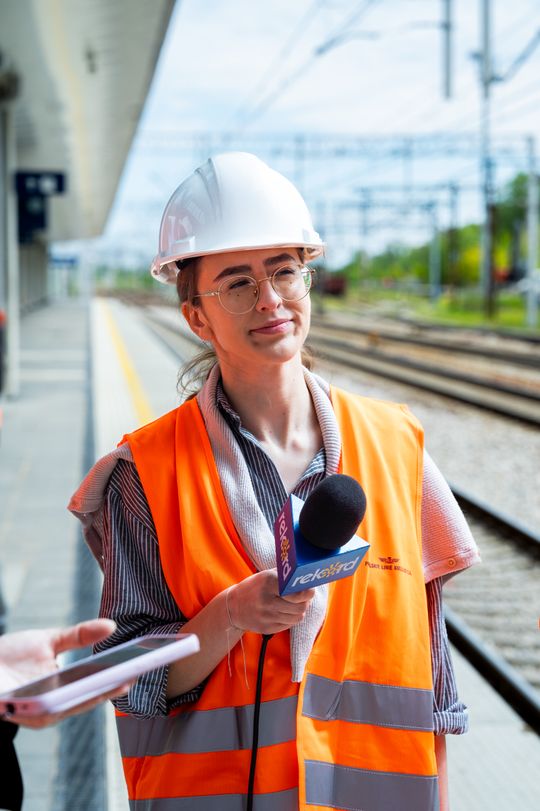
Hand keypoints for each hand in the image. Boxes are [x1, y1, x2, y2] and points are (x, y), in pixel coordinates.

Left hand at [0, 619, 130, 728]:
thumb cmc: (9, 656)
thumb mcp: (50, 641)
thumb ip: (79, 636)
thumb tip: (111, 626)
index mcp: (61, 693)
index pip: (93, 689)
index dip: (115, 681)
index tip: (137, 669)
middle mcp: (51, 708)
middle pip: (86, 700)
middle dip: (110, 688)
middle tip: (133, 674)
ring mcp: (34, 713)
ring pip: (68, 707)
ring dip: (93, 694)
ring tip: (117, 678)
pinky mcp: (17, 711)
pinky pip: (44, 707)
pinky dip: (64, 698)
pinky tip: (81, 684)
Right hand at [227, 569, 314, 634]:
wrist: (233, 607)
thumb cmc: (253, 588)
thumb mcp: (265, 575)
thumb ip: (284, 575)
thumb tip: (305, 576)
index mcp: (269, 583)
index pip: (297, 592)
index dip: (308, 592)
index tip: (310, 590)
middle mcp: (267, 600)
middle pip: (300, 607)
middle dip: (306, 603)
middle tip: (305, 598)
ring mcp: (267, 616)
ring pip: (296, 617)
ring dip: (300, 611)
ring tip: (295, 605)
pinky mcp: (267, 628)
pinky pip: (289, 625)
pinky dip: (291, 619)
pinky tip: (286, 612)